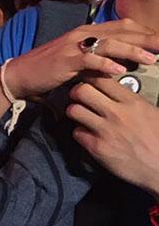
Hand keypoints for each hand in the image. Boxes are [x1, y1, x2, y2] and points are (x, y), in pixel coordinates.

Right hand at [5, 19, 158, 101]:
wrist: (20, 74)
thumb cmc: (49, 69)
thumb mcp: (77, 60)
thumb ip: (98, 58)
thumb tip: (120, 63)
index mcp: (88, 31)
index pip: (123, 26)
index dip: (145, 32)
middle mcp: (83, 34)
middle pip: (122, 32)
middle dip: (147, 39)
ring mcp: (74, 46)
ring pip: (110, 44)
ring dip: (132, 51)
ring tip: (151, 59)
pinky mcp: (65, 60)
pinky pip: (90, 61)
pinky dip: (106, 65)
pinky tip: (120, 71)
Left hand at [66, 77, 158, 196]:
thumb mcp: (153, 113)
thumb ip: (133, 101)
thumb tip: (120, 93)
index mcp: (132, 102)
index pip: (102, 79)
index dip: (92, 78)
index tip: (90, 81)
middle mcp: (116, 113)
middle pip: (82, 90)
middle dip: (77, 92)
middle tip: (79, 97)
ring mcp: (105, 130)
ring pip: (74, 110)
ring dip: (74, 111)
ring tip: (81, 115)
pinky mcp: (97, 147)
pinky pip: (76, 133)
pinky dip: (79, 132)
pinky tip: (87, 134)